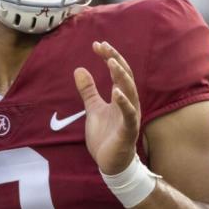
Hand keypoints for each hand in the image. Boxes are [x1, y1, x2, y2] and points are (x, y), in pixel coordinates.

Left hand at [74, 41, 140, 174]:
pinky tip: (115, 92)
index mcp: (121, 96)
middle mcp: (129, 103)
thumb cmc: (105, 135)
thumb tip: (79, 69)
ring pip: (130, 91)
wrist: (110, 163)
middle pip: (125, 76)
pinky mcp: (128, 130)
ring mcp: (130, 116)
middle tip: (103, 47)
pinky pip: (129, 114)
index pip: (117, 71)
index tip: (97, 45)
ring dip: (121, 76)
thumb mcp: (93, 108)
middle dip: (115, 60)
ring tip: (110, 62)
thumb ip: (88, 90)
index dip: (109, 57)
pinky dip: (124, 102)